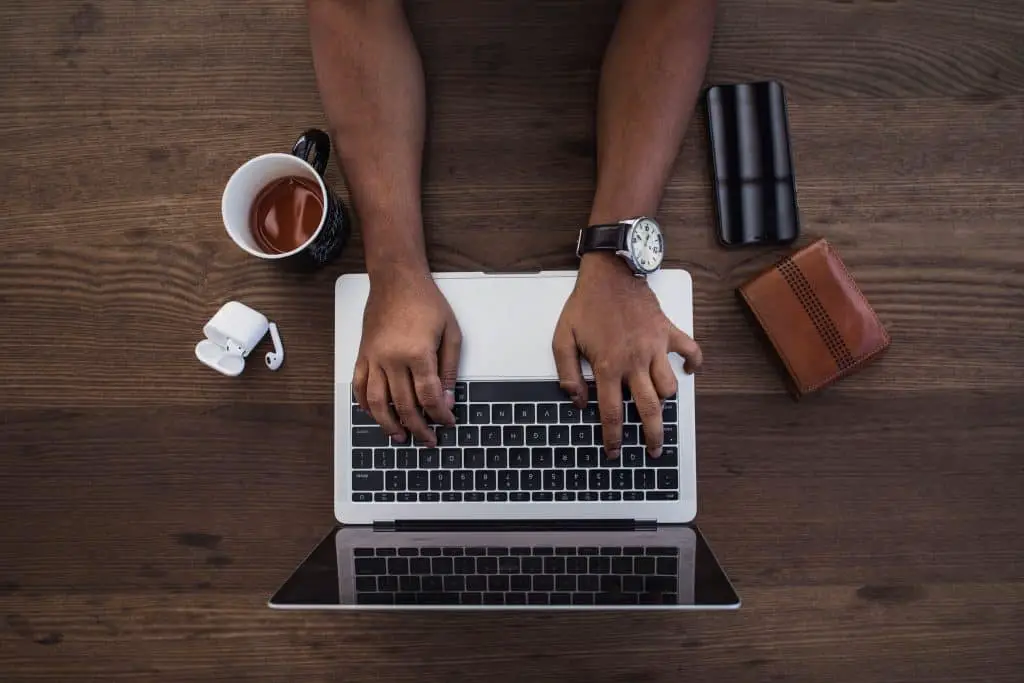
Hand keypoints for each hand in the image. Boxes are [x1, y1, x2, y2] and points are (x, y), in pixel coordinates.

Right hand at [353, 269, 460, 445]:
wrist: (396, 278)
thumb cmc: (425, 301)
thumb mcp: (450, 332)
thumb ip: (449, 369)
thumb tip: (447, 399)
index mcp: (417, 353)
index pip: (429, 396)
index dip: (440, 415)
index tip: (447, 423)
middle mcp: (392, 359)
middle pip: (404, 405)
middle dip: (418, 427)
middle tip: (427, 440)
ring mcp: (374, 357)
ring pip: (377, 402)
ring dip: (388, 424)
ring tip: (399, 437)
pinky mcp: (363, 354)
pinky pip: (359, 385)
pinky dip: (364, 404)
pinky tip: (372, 414)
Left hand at [553, 253, 701, 458]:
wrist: (609, 273)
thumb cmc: (585, 305)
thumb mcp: (562, 339)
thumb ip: (568, 373)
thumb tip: (577, 400)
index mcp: (607, 366)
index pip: (611, 412)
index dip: (613, 437)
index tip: (614, 451)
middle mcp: (634, 361)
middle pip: (649, 408)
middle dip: (652, 434)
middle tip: (653, 450)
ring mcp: (654, 347)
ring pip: (669, 386)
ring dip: (666, 401)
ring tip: (661, 409)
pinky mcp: (667, 331)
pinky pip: (690, 351)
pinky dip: (694, 364)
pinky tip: (688, 372)